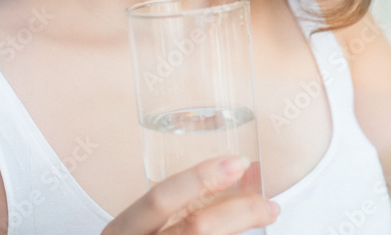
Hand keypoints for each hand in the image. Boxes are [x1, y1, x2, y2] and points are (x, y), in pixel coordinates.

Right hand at [100, 155, 278, 234]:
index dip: (199, 178)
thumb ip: (174, 207)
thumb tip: (234, 174)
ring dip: (244, 228)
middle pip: (197, 227)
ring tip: (265, 216)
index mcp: (123, 229)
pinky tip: (248, 232)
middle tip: (268, 204)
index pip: (160, 198)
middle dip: (239, 213)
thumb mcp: (141, 226)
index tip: (238, 163)